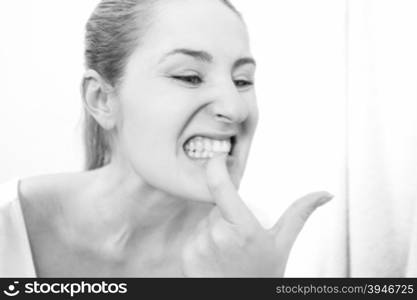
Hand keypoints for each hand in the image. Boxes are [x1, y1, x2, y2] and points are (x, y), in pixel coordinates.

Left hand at [181, 155, 332, 276]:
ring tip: (230, 250)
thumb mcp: (282, 244)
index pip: (219, 185)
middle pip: (217, 207)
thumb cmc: (263, 275)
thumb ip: (299, 214)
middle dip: (227, 213)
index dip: (216, 165)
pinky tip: (217, 258)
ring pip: (205, 222)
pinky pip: (195, 236)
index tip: (220, 158)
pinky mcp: (187, 256)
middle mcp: (216, 235)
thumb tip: (324, 194)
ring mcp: (199, 246)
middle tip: (240, 234)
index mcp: (241, 227)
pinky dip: (204, 241)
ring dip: (216, 228)